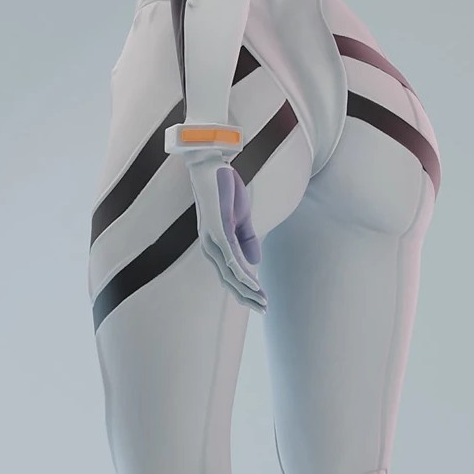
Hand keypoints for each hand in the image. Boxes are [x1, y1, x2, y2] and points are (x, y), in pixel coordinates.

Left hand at [187, 157, 265, 309]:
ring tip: (262, 301)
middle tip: (264, 310)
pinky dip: (242, 272)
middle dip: (247, 297)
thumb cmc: (224, 188)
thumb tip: (254, 264)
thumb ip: (247, 240)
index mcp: (215, 245)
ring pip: (229, 274)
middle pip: (228, 280)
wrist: (212, 164)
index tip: (261, 303)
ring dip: (247, 289)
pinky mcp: (216, 230)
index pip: (230, 275)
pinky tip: (253, 283)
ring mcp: (211, 239)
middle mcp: (209, 246)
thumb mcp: (240, 218)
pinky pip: (230, 257)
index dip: (246, 290)